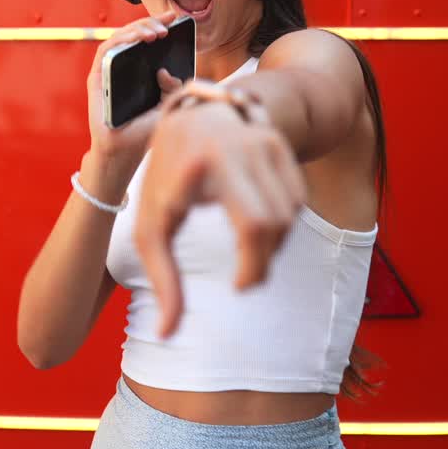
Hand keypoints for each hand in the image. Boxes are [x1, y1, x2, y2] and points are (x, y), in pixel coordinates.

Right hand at [84, 11, 184, 177]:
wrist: (124, 153)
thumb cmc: (143, 132)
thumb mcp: (167, 105)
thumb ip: (172, 87)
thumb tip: (165, 71)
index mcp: (139, 70)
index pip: (148, 39)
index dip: (160, 24)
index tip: (176, 17)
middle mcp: (123, 66)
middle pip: (134, 34)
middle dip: (151, 24)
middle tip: (166, 27)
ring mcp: (108, 70)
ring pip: (119, 37)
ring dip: (137, 30)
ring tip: (156, 33)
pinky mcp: (96, 77)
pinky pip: (106, 51)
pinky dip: (120, 40)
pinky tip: (136, 38)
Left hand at [135, 97, 306, 337]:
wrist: (191, 114)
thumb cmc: (166, 178)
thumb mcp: (151, 225)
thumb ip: (162, 279)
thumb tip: (166, 334)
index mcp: (205, 165)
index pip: (252, 224)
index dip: (253, 264)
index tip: (238, 286)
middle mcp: (241, 149)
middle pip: (274, 224)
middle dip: (263, 262)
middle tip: (244, 280)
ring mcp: (265, 143)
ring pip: (289, 214)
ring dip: (273, 244)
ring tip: (248, 251)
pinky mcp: (281, 145)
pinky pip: (296, 200)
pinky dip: (283, 223)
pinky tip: (258, 225)